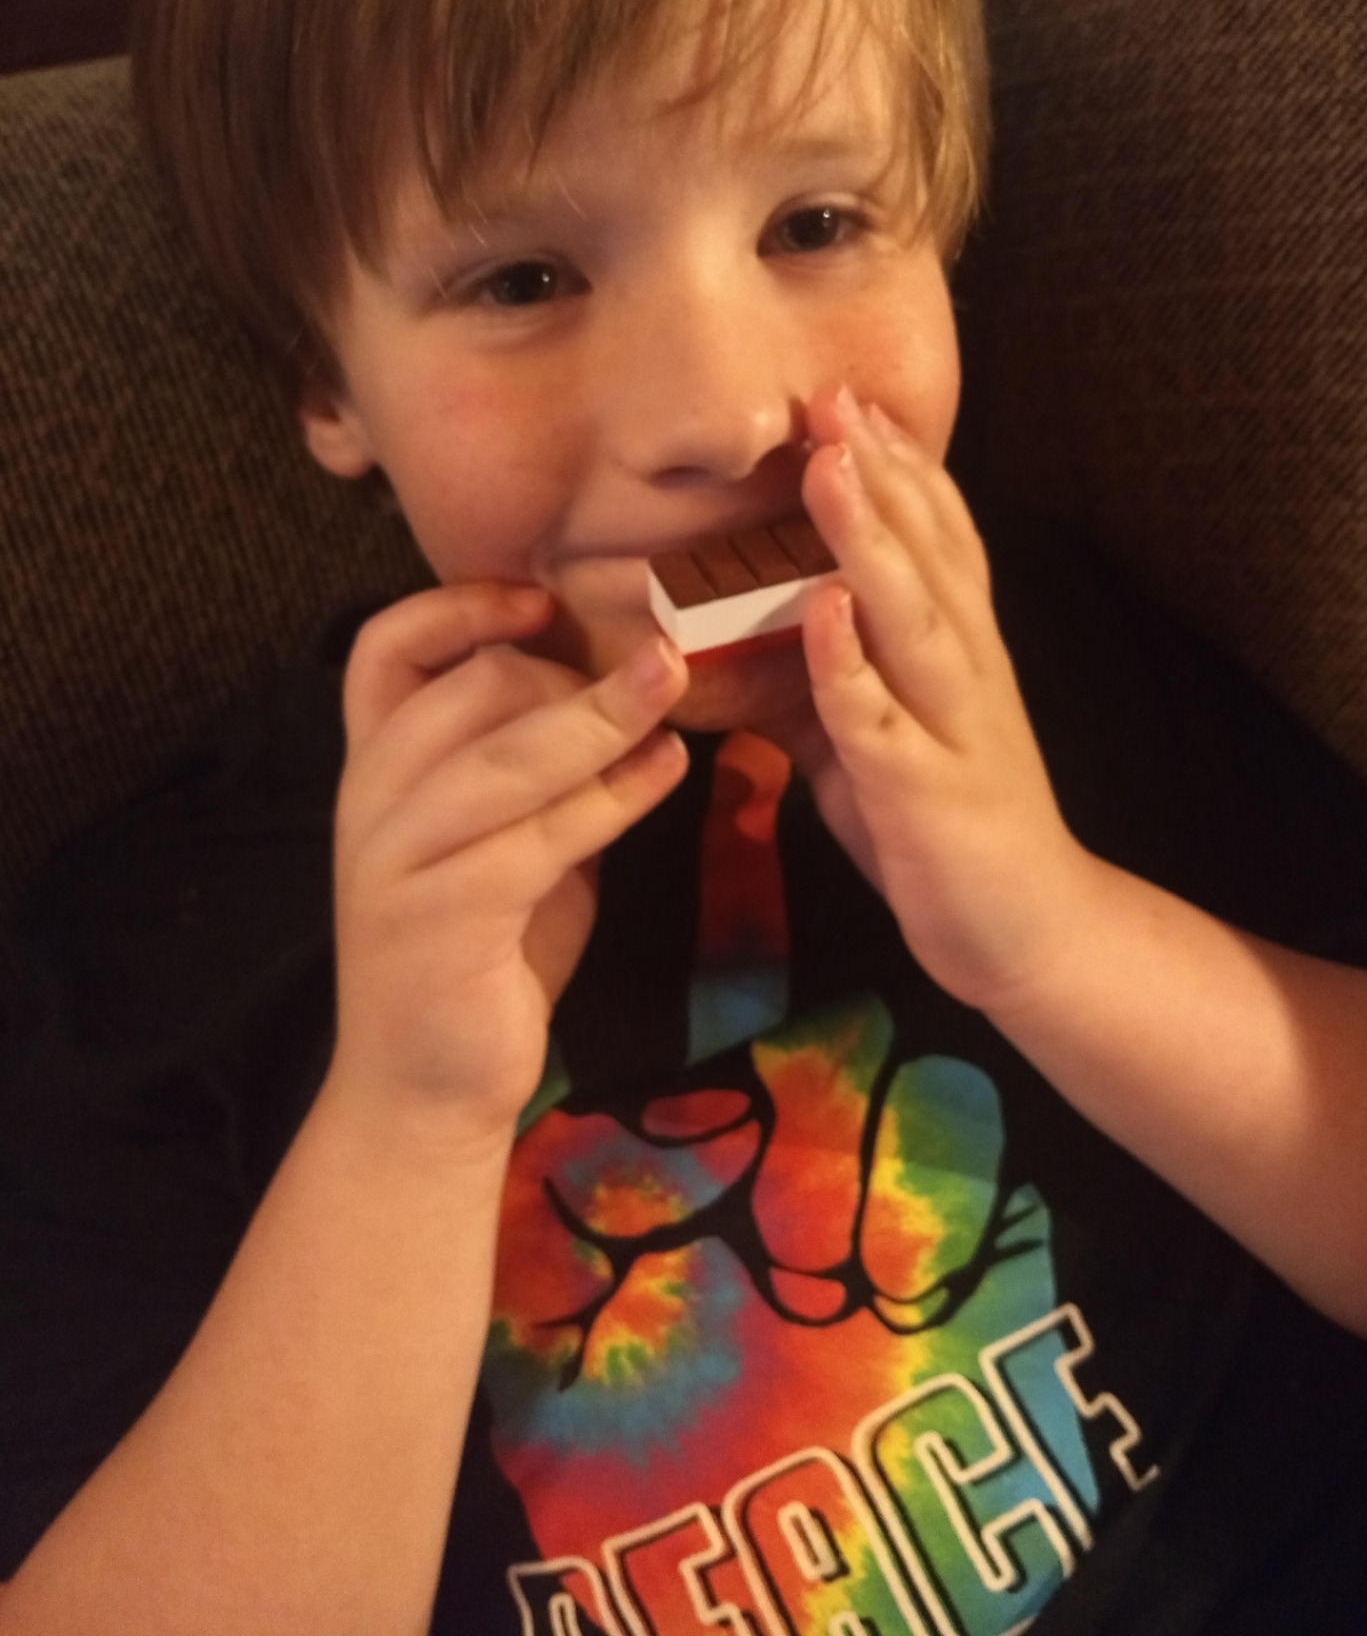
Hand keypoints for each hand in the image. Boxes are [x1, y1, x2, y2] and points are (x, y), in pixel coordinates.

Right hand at [326, 584, 688, 1143]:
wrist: (426, 1089)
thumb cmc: (477, 956)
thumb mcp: (505, 841)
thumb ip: (537, 772)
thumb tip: (625, 692)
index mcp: (375, 772)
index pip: (383, 650)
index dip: (457, 606)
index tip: (539, 598)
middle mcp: (370, 802)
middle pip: (468, 686)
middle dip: (569, 668)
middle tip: (655, 666)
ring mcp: (399, 860)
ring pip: (507, 753)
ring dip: (603, 712)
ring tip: (675, 681)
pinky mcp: (444, 917)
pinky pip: (541, 832)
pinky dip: (614, 793)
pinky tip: (666, 771)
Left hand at [792, 386, 1096, 1012]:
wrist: (1030, 929)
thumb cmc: (947, 824)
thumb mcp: (885, 734)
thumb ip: (837, 677)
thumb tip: (768, 627)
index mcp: (961, 651)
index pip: (940, 539)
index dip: (901, 468)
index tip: (854, 398)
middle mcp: (967, 670)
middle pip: (928, 553)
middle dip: (881, 471)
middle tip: (833, 395)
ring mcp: (951, 726)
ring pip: (913, 617)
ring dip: (870, 540)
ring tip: (830, 468)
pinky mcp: (927, 791)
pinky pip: (883, 721)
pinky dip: (853, 666)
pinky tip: (824, 614)